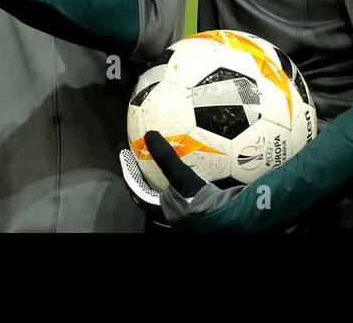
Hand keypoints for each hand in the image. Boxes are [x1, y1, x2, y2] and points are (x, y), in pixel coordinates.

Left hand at [121, 131, 242, 229]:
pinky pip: (185, 187)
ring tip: (168, 157)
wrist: (226, 218)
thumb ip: (165, 156)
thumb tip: (150, 135)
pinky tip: (195, 163)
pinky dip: (185, 174)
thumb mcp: (181, 177)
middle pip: (149, 190)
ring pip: (167, 190)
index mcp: (157, 209)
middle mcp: (167, 212)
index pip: (135, 188)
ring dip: (165, 175)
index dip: (129, 171)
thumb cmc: (199, 203)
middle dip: (147, 174)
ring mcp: (182, 210)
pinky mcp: (197, 206)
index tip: (126, 155)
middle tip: (145, 156)